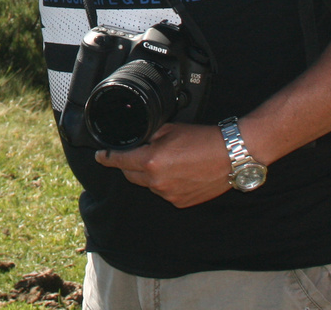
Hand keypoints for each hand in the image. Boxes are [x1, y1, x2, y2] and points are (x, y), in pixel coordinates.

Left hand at [93, 121, 232, 208]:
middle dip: (130, 164)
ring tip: (169, 161)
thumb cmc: (202, 139)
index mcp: (150, 161)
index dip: (106, 158)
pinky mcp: (180, 203)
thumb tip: (136, 139)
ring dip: (150, 174)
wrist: (230, 155)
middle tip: (140, 153)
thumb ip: (148, 136)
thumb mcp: (169, 129)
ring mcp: (169, 195)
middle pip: (130, 175)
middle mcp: (156, 182)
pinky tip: (179, 172)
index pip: (118, 161)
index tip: (100, 156)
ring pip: (148, 185)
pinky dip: (165, 184)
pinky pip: (164, 193)